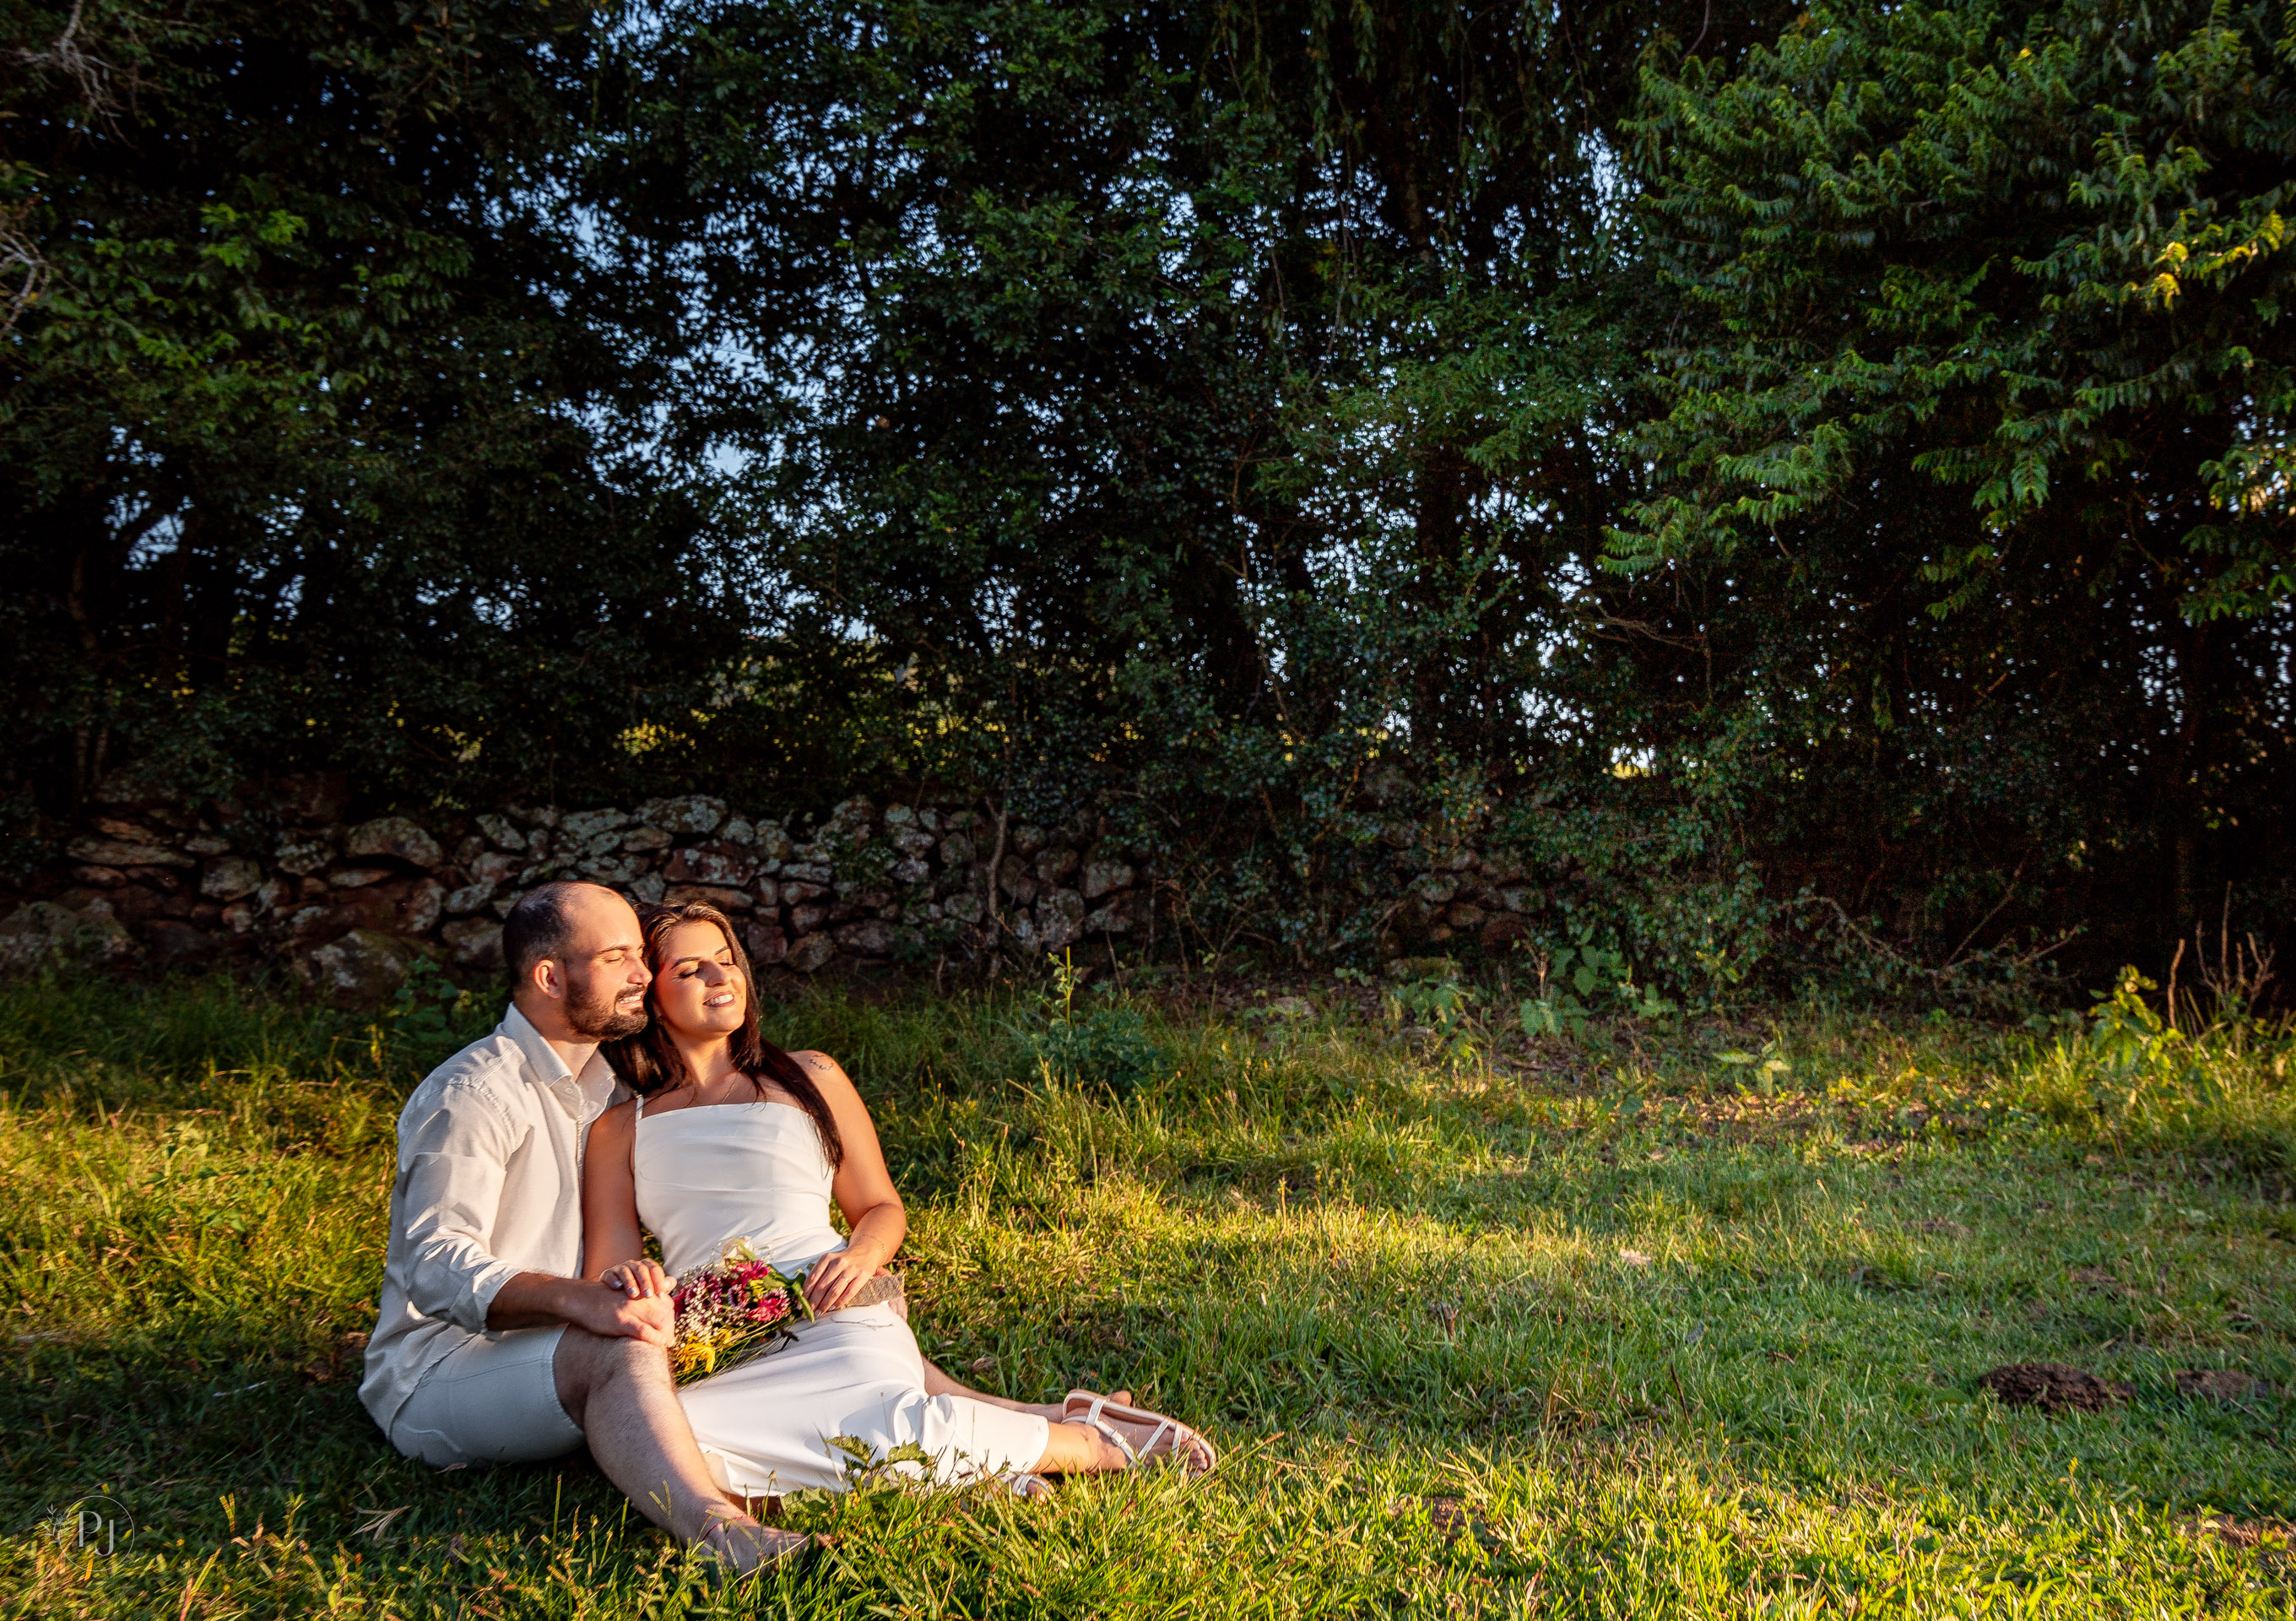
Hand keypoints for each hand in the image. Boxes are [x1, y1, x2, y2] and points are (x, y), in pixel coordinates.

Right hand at [560, 1279, 674, 1346]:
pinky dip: (654, 1338)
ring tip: (668, 1344)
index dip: (671, 1320)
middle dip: (671, 1328)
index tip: (671, 1334)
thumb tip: (652, 1312)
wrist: (582, 1299)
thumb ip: (639, 1302)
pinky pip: (643, 1330)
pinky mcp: (621, 1320)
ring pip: (658, 1321)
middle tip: (672, 1342)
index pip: (666, 1304)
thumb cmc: (603, 1302)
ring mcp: (631, 1309)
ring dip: (665, 1334)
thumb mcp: (624, 1297)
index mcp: (641, 1293)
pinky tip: (661, 1343)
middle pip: (666, 1312)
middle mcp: (639, 1298)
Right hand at [600, 1258, 673, 1300]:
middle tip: (648, 1295)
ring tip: (633, 1294)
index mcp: (645, 1267)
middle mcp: (633, 1265)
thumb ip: (661, 1287)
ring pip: (625, 1271)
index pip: (654, 1268)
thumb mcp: (650, 1292)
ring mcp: (619, 1269)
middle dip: (645, 1281)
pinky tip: (617, 1287)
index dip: (658, 1279)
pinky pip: (609, 1274)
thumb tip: (671, 1283)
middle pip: (640, 1268)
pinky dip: (613, 1279)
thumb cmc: (638, 1296)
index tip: (661, 1292)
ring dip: (630, 1282)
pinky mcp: (607, 1275)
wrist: (614, 1299)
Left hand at [802, 1248, 879, 1312]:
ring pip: (834, 1291)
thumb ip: (818, 1273)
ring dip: (825, 1304)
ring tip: (819, 1312)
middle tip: (809, 1312)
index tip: (801, 1303)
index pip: (812, 1278)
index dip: (805, 1293)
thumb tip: (804, 1294)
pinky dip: (840, 1302)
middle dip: (813, 1302)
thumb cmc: (843, 1260)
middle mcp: (838, 1263)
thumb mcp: (829, 1260)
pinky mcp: (862, 1276)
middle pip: (822, 1287)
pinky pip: (849, 1292)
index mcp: (827, 1258)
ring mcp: (851, 1270)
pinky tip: (834, 1307)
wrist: (866, 1250)